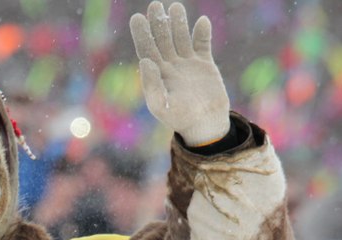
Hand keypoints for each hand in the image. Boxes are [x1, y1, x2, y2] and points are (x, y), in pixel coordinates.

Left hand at [129, 1, 229, 145]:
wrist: (205, 125)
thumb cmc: (180, 119)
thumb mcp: (161, 105)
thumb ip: (151, 84)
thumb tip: (145, 61)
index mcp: (157, 75)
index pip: (146, 50)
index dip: (141, 34)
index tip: (137, 18)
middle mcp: (170, 66)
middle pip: (162, 39)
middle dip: (158, 22)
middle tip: (154, 4)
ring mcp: (188, 64)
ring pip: (181, 38)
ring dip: (178, 23)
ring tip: (175, 7)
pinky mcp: (205, 65)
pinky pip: (203, 45)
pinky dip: (202, 33)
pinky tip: (202, 22)